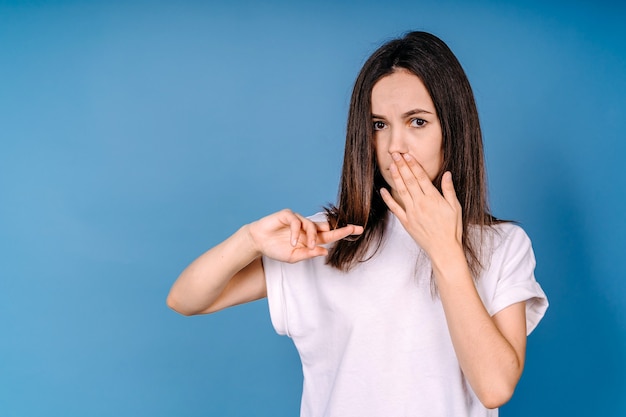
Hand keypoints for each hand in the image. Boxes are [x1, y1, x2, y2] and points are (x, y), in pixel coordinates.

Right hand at [247, 209, 363, 262]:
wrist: (258, 242)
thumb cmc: (275, 249)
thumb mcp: (294, 257)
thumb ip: (308, 254)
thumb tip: (324, 251)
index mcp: (310, 239)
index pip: (330, 236)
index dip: (343, 233)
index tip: (358, 231)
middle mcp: (307, 228)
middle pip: (327, 226)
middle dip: (341, 228)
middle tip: (354, 228)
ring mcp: (298, 220)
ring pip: (312, 226)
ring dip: (312, 237)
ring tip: (307, 246)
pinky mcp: (287, 215)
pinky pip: (296, 222)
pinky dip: (296, 233)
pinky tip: (292, 242)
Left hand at [380, 152, 462, 257]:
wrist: (444, 249)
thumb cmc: (452, 229)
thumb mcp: (455, 208)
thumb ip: (449, 190)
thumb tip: (447, 173)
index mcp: (433, 198)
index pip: (421, 177)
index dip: (413, 165)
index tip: (407, 155)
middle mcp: (421, 203)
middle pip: (409, 180)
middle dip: (401, 166)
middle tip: (395, 154)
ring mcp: (412, 213)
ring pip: (401, 191)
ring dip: (395, 177)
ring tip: (390, 165)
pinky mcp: (406, 222)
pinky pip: (395, 208)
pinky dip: (388, 199)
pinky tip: (382, 190)